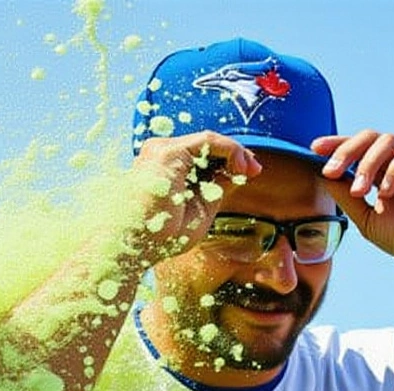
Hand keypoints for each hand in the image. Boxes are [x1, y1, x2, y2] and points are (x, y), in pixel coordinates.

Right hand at [131, 131, 261, 264]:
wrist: (138, 245)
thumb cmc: (162, 236)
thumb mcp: (200, 208)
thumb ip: (216, 188)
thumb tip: (238, 172)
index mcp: (165, 169)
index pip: (203, 156)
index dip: (229, 161)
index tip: (251, 174)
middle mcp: (160, 155)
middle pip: (206, 147)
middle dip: (235, 155)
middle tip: (256, 169)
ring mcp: (161, 151)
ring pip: (207, 141)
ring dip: (234, 152)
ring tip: (250, 170)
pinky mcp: (167, 152)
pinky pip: (206, 141)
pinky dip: (228, 149)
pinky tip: (240, 164)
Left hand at [311, 131, 393, 269]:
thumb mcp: (369, 219)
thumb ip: (347, 197)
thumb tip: (322, 176)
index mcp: (387, 170)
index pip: (360, 149)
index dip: (337, 145)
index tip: (314, 149)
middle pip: (369, 138)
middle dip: (345, 151)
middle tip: (330, 170)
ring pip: (385, 142)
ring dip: (365, 165)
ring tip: (358, 191)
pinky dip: (391, 172)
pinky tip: (386, 193)